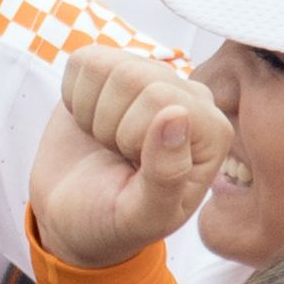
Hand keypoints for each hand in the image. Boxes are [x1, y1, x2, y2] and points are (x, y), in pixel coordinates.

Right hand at [28, 46, 232, 268]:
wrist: (72, 216)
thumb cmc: (114, 222)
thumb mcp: (143, 216)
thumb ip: (166, 175)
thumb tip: (176, 114)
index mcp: (211, 131)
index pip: (161, 99)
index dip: (130, 135)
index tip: (133, 167)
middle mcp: (189, 98)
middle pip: (133, 74)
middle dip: (108, 123)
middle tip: (117, 154)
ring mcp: (151, 81)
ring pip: (108, 65)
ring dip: (91, 111)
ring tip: (106, 141)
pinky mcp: (114, 72)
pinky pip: (85, 60)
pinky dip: (74, 96)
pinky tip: (90, 122)